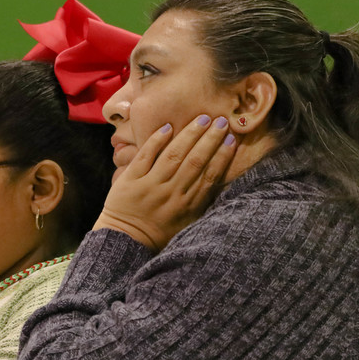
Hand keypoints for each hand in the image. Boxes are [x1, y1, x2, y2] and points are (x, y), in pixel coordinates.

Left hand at [94, 114, 236, 249]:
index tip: (232, 138)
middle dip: (210, 139)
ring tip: (202, 119)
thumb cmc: (159, 232)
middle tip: (222, 121)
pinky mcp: (131, 180)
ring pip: (174, 155)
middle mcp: (172, 193)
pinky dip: (156, 141)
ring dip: (189, 135)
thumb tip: (221, 181)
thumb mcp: (187, 223)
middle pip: (196, 161)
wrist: (125, 240)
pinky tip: (168, 127)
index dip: (223, 156)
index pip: (210, 175)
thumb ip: (201, 203)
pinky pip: (145, 156)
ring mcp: (151, 185)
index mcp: (188, 205)